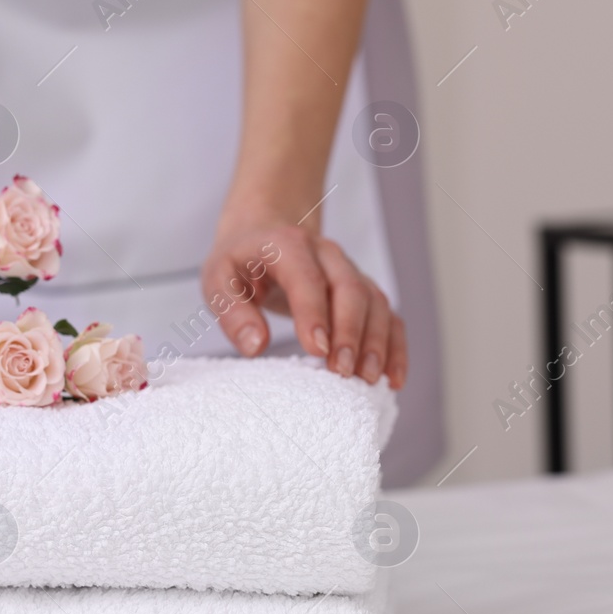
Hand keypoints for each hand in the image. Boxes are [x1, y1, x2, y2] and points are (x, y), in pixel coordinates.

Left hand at [202, 219, 406, 388]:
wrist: (264, 233)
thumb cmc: (241, 262)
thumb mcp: (218, 280)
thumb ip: (232, 312)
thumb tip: (255, 346)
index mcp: (288, 245)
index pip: (307, 278)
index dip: (315, 314)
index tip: (317, 351)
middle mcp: (326, 254)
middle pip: (350, 290)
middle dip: (350, 333)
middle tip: (342, 372)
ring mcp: (349, 271)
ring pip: (375, 302)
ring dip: (376, 342)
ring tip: (367, 380)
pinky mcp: (362, 290)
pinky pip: (388, 315)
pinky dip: (395, 346)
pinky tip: (393, 378)